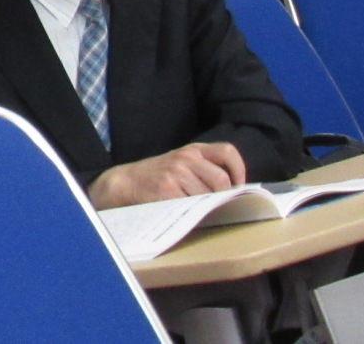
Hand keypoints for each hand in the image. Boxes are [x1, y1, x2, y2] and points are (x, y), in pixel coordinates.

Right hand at [88, 142, 247, 208]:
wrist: (124, 182)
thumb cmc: (156, 177)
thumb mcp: (179, 164)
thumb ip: (203, 170)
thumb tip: (234, 192)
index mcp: (192, 150)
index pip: (227, 152)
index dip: (239, 170)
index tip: (238, 186)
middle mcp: (185, 158)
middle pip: (222, 180)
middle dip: (222, 197)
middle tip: (213, 206)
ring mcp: (176, 173)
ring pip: (209, 196)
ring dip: (205, 207)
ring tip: (193, 209)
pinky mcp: (168, 189)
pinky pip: (193, 206)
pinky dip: (192, 213)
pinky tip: (183, 212)